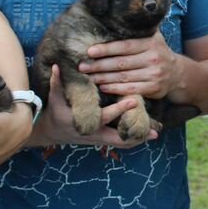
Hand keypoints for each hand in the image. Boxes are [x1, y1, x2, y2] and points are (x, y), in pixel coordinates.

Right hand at [28, 65, 156, 148]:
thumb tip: (57, 66)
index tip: (133, 100)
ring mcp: (99, 139)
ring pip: (121, 142)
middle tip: (154, 129)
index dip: (119, 109)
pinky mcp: (102, 140)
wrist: (52, 132)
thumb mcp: (55, 97)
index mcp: (85, 122)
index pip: (105, 116)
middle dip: (135, 131)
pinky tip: (147, 136)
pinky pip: (120, 142)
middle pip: (118, 136)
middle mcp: (94, 133)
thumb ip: (57, 82)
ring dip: (137, 139)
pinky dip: (133, 140)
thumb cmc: (55, 112)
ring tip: (155, 134)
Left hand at [79, 31, 180, 99]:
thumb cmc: (157, 52)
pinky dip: (115, 89)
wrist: (177, 73)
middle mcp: (154, 58)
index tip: (90, 51)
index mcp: (151, 43)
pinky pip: (131, 90)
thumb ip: (138, 30)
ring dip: (103, 78)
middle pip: (122, 63)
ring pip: (124, 77)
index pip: (125, 46)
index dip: (106, 49)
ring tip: (88, 77)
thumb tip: (116, 14)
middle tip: (82, 66)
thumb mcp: (153, 37)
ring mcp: (154, 75)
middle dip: (99, 65)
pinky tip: (103, 86)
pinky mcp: (154, 89)